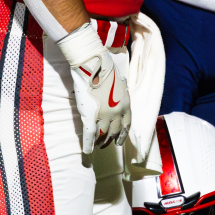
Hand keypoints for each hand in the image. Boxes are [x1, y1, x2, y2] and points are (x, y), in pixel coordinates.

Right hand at [57, 23, 130, 153]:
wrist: (92, 64)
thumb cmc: (104, 68)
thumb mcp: (119, 82)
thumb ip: (119, 91)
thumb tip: (116, 92)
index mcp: (126, 105)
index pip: (126, 125)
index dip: (122, 134)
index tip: (119, 140)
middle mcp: (118, 113)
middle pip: (115, 131)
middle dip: (111, 139)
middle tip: (106, 145)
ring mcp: (104, 115)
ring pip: (103, 134)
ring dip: (100, 142)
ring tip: (98, 147)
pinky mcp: (91, 116)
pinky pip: (90, 134)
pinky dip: (88, 144)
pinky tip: (87, 151)